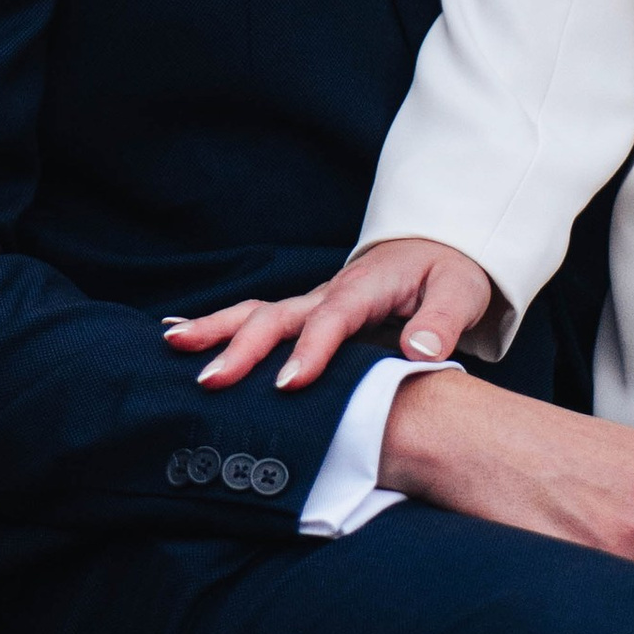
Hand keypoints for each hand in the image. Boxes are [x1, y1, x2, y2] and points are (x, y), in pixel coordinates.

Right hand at [165, 239, 495, 389]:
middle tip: (210, 380)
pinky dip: (218, 327)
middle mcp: (329, 293)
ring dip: (215, 330)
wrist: (437, 248)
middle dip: (242, 347)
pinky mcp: (306, 316)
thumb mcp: (461, 291)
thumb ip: (442, 321)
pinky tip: (178, 337)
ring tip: (172, 345)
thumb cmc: (450, 274)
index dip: (309, 351)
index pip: (332, 320)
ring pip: (258, 314)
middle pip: (279, 317)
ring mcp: (313, 303)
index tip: (287, 384)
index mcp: (365, 288)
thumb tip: (420, 352)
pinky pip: (258, 322)